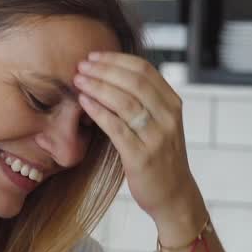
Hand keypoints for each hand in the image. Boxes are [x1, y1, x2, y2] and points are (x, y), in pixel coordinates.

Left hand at [73, 52, 205, 237]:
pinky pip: (116, 128)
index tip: (94, 56)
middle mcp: (168, 117)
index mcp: (173, 104)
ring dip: (97, 87)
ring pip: (124, 102)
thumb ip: (146, 102)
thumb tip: (114, 76)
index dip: (116, 59)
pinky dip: (98, 111)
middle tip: (81, 66)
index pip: (144, 70)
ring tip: (78, 80)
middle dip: (103, 70)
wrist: (174, 195)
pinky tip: (83, 102)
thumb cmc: (161, 158)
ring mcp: (156, 137)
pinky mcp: (141, 157)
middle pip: (133, 81)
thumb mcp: (161, 124)